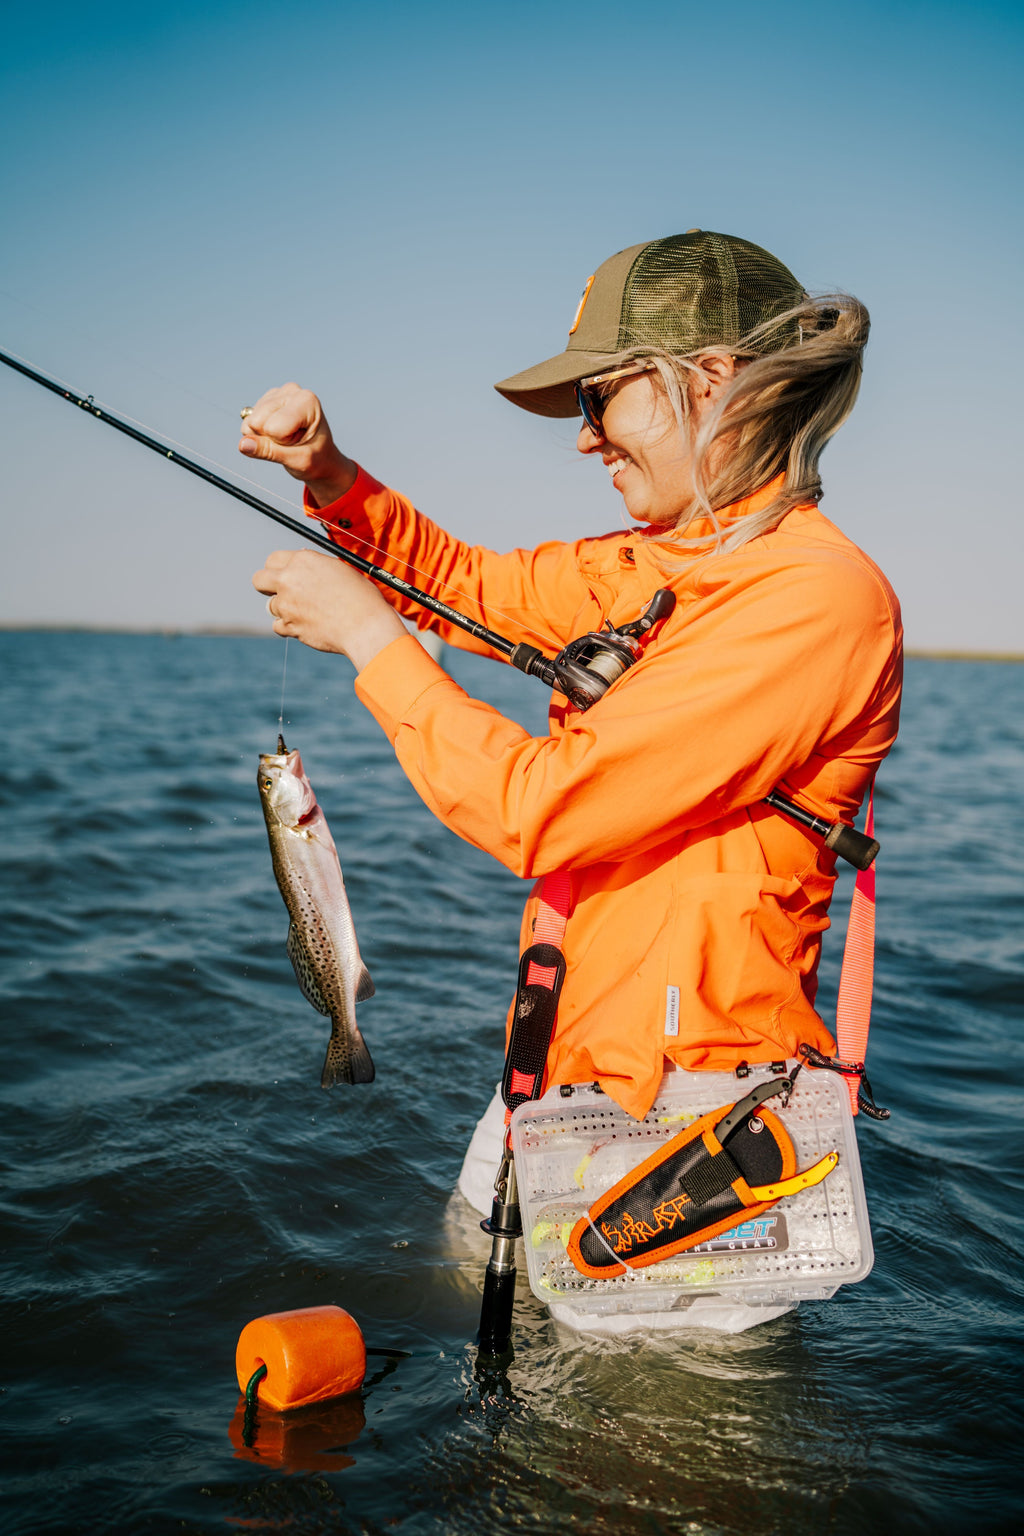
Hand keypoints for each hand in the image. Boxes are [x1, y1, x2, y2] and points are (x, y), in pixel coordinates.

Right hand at [239, 383, 357, 507]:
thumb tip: (242, 444)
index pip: (272, 427)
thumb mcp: (297, 461)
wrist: (321, 458)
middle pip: (257, 422)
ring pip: (250, 423)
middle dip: (270, 439)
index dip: (282, 442)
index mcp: (306, 400)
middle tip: (291, 442)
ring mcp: (277, 394)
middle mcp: (291, 391)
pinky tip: (279, 433)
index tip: (299, 442)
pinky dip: (260, 434)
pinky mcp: (266, 401)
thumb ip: (269, 452)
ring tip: (287, 438)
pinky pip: (247, 423)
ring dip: (265, 437)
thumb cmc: (316, 459)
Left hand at [253, 549, 406, 669]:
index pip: (273, 559)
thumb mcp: (340, 571)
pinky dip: (289, 628)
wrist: (366, 626)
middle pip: (259, 579)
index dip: (279, 568)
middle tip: (280, 593)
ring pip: (270, 606)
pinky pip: (277, 626)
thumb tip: (300, 564)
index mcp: (303, 560)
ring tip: (308, 613)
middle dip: (266, 586)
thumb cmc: (361, 598)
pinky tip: (306, 626)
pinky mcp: (288, 626)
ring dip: (284, 610)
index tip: (286, 576)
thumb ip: (315, 567)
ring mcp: (286, 604)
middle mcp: (290, 579)